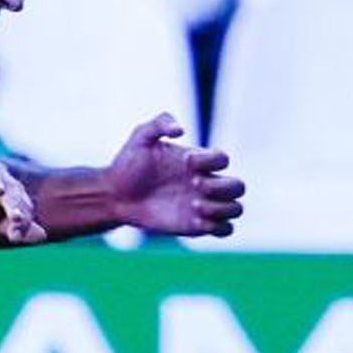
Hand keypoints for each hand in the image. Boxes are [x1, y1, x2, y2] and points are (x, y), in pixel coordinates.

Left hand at [106, 113, 244, 236]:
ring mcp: (203, 205)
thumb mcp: (140, 137)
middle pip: (238, 186)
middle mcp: (205, 183)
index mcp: (197, 162)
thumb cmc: (128, 165)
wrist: (114, 195)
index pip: (223, 159)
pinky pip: (225, 229)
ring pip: (236, 209)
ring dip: (222, 208)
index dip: (210, 160)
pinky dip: (218, 226)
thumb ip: (160, 123)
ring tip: (194, 205)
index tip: (185, 161)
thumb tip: (181, 129)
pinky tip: (194, 220)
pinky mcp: (196, 226)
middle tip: (193, 185)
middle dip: (221, 187)